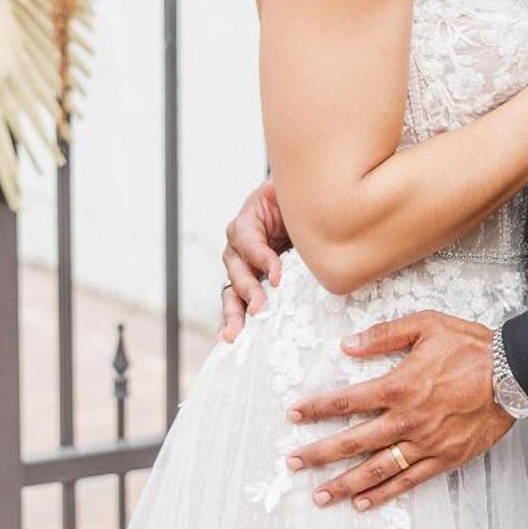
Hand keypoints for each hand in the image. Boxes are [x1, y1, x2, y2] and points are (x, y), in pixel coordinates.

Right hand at [220, 178, 290, 341]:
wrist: (296, 216)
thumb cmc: (292, 205)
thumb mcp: (289, 196)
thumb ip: (285, 195)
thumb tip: (277, 189)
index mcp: (246, 223)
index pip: (248, 241)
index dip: (261, 258)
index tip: (277, 277)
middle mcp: (237, 248)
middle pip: (236, 270)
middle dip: (248, 291)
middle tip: (259, 309)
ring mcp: (241, 270)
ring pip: (232, 292)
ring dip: (234, 313)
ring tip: (233, 335)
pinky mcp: (248, 286)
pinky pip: (238, 304)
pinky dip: (235, 321)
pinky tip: (234, 339)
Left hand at [284, 311, 512, 507]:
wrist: (513, 374)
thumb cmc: (471, 347)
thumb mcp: (427, 325)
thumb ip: (384, 335)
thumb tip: (347, 345)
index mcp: (398, 386)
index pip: (346, 401)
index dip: (316, 408)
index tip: (293, 414)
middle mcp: (406, 419)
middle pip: (353, 442)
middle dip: (319, 454)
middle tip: (292, 463)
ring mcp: (424, 443)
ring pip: (376, 469)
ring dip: (345, 483)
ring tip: (319, 495)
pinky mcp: (443, 458)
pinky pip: (407, 481)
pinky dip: (384, 493)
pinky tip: (364, 502)